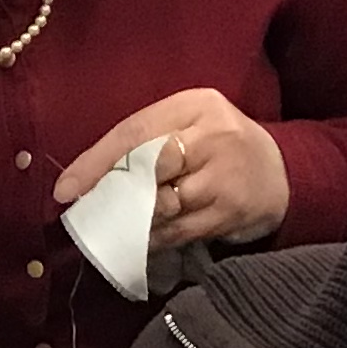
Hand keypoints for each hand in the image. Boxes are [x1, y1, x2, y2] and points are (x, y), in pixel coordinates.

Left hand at [55, 89, 290, 250]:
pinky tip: (137, 242)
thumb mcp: (187, 125)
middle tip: (88, 212)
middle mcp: (213, 136)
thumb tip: (83, 178)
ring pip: (161, 205)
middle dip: (113, 193)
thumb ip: (145, 141)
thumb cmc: (217, 147)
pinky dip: (151, 240)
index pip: (135, 131)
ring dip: (129, 222)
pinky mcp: (231, 212)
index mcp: (195, 105)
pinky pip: (178, 231)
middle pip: (149, 166)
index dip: (96, 162)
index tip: (64, 191)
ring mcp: (225, 176)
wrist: (282, 172)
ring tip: (109, 229)